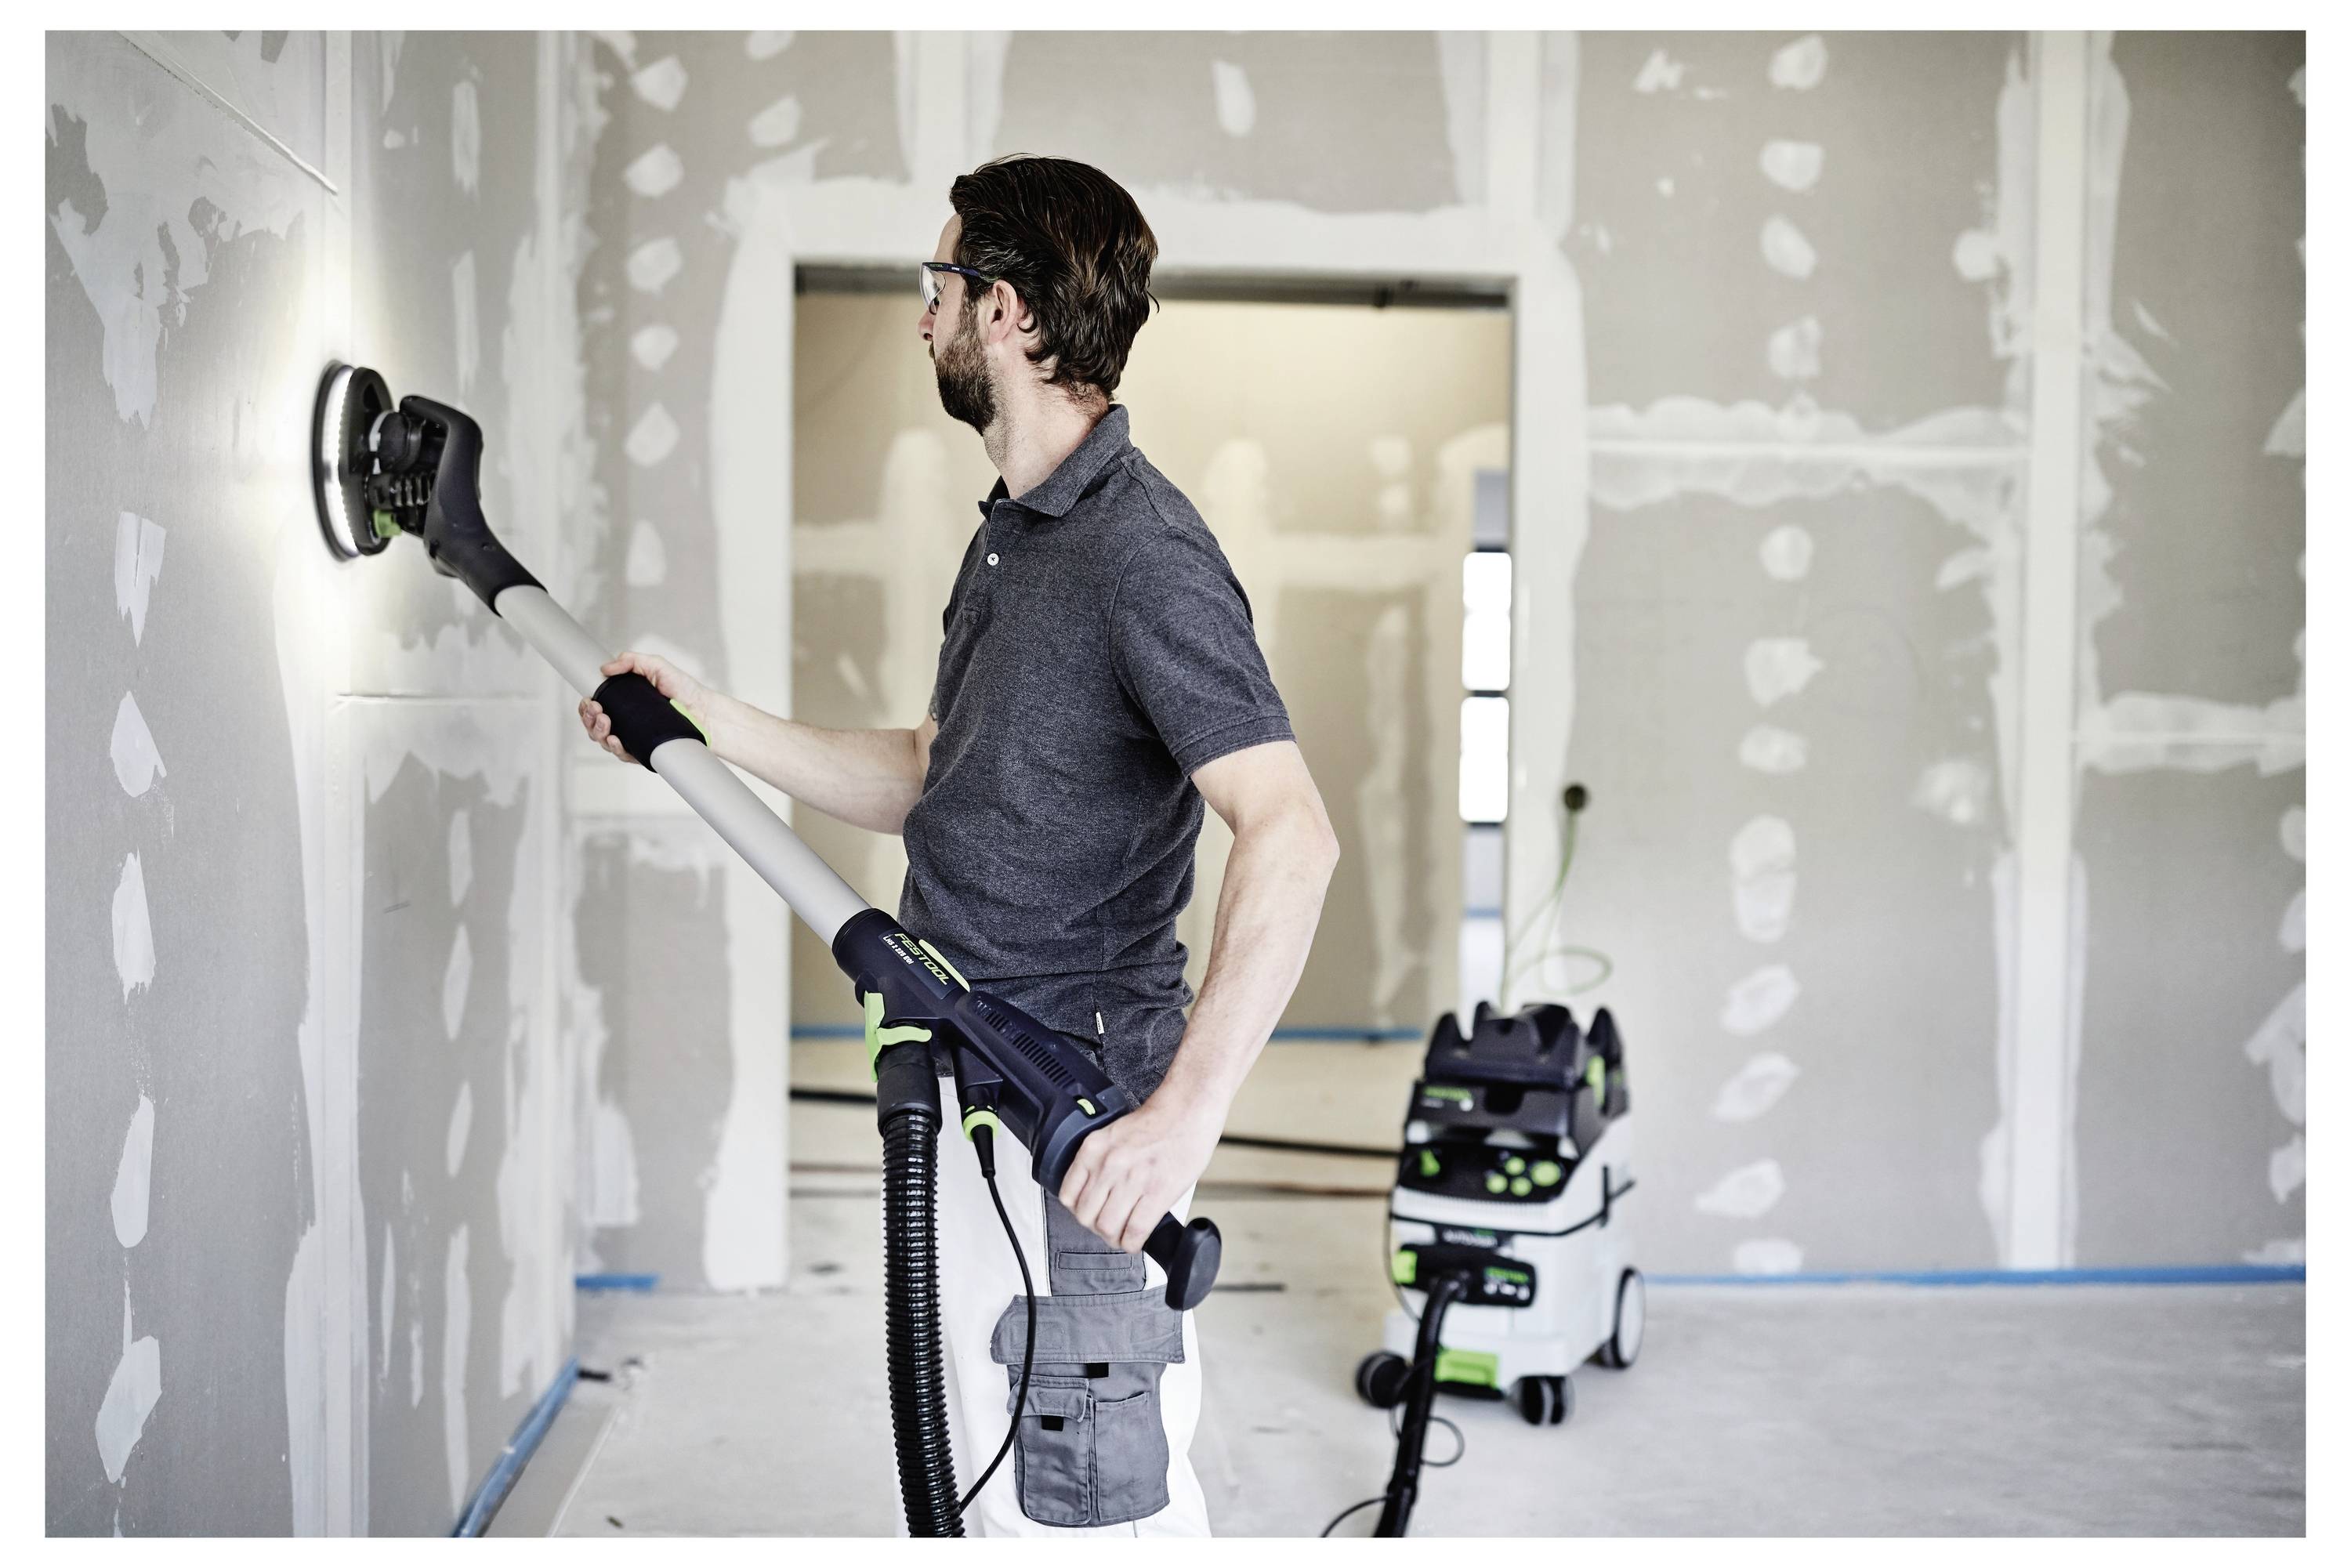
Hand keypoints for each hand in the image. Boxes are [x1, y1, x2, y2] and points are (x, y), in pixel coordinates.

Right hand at [577, 651, 718, 764]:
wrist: (706, 711)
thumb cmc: (684, 689)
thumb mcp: (656, 666)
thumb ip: (631, 661)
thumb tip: (606, 667)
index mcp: (625, 702)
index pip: (596, 707)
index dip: (586, 707)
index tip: (588, 701)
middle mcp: (627, 720)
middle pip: (595, 725)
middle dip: (589, 719)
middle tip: (596, 710)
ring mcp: (634, 736)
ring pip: (604, 741)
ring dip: (598, 732)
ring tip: (605, 722)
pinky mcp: (644, 750)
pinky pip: (623, 754)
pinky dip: (615, 748)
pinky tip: (616, 739)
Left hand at [1057, 1090, 1223, 1252]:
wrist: (1188, 1109)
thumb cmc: (1159, 1121)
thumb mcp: (1116, 1136)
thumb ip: (1104, 1163)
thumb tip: (1101, 1195)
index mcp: (1094, 1149)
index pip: (1068, 1195)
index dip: (1079, 1211)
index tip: (1091, 1214)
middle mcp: (1108, 1164)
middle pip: (1086, 1216)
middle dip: (1097, 1228)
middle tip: (1110, 1228)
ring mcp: (1131, 1179)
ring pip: (1108, 1228)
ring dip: (1115, 1239)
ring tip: (1124, 1235)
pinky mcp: (1156, 1192)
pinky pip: (1135, 1231)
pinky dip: (1133, 1243)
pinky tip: (1137, 1240)